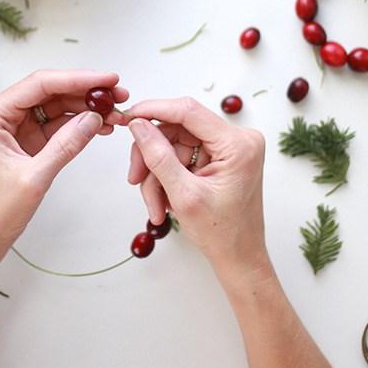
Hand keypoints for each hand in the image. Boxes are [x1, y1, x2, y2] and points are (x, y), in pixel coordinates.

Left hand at [0, 69, 128, 271]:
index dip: (78, 79)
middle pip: (51, 91)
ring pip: (56, 107)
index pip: (41, 84)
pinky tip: (100, 126)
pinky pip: (55, 126)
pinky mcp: (24, 142)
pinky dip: (78, 126)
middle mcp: (0, 115)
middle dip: (86, 93)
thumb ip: (66, 145)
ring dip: (86, 109)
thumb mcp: (34, 177)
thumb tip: (94, 118)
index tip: (108, 79)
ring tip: (117, 113)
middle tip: (119, 94)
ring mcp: (13, 128)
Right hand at [126, 97, 268, 283]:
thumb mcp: (184, 195)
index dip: (154, 110)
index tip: (128, 117)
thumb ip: (158, 156)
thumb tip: (138, 125)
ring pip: (175, 146)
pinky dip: (167, 177)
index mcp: (238, 144)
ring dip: (157, 174)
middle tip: (135, 179)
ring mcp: (229, 149)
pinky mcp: (220, 158)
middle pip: (177, 130)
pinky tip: (164, 201)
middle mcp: (237, 140)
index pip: (188, 111)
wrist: (239, 257)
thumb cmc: (222, 233)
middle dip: (152, 157)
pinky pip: (182, 157)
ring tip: (154, 205)